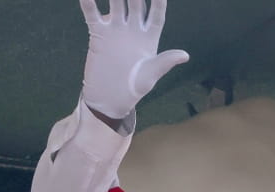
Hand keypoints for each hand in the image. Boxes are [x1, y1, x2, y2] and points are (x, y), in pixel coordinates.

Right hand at [80, 0, 188, 118]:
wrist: (108, 98)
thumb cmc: (133, 89)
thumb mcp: (150, 76)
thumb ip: (164, 62)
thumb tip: (185, 56)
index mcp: (149, 38)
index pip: (156, 14)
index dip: (159, 2)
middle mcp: (133, 30)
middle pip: (136, 3)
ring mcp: (115, 30)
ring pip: (115, 4)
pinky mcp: (98, 34)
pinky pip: (93, 14)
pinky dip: (88, 3)